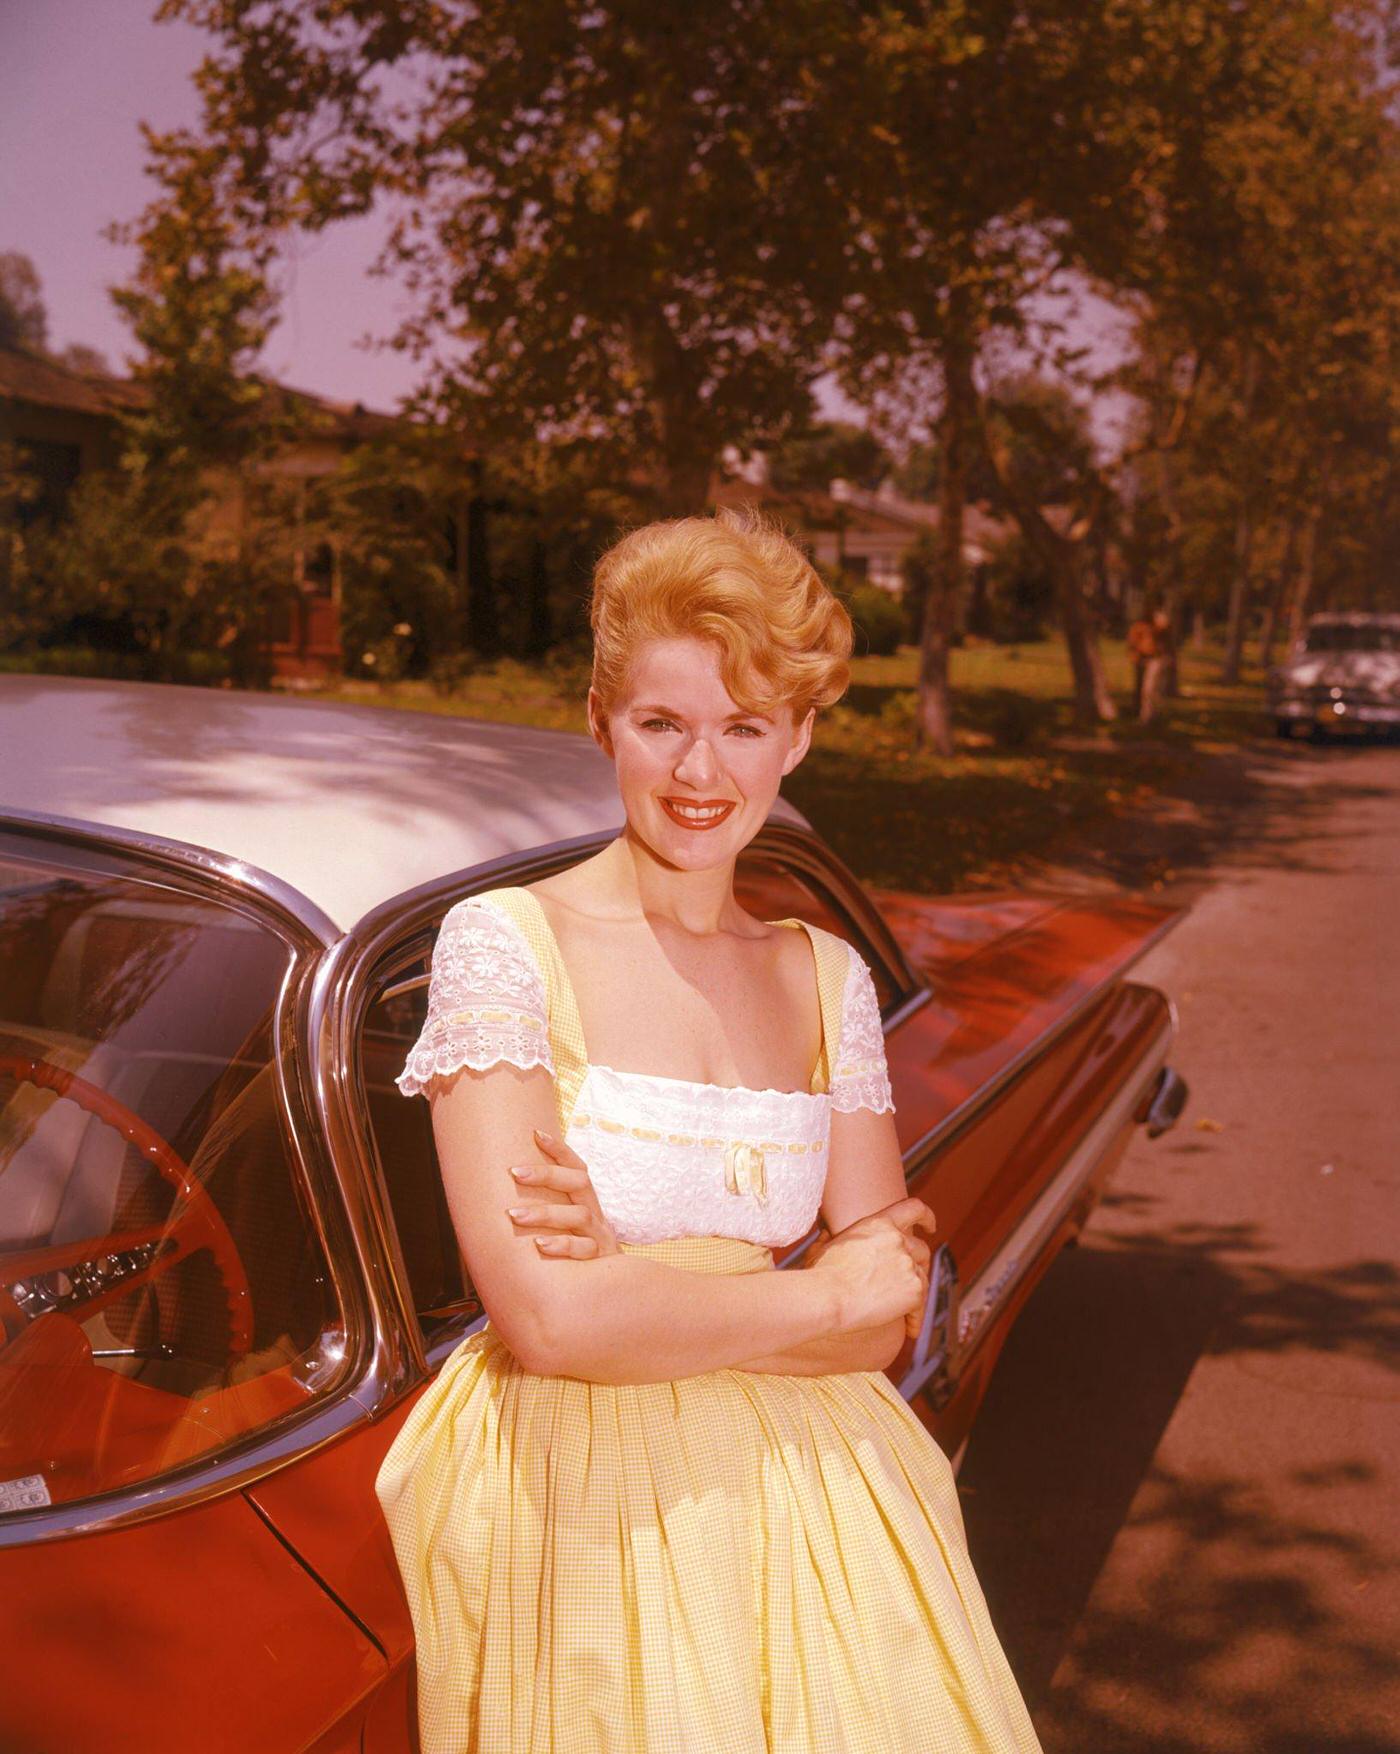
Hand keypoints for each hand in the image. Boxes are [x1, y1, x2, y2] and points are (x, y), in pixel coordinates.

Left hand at [506, 1128, 621, 1259]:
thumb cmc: (581, 1256)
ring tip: (515, 1215)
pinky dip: (562, 1245)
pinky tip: (540, 1245)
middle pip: (579, 1183)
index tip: (535, 1133)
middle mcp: (595, 1215)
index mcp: (587, 1203)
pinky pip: (583, 1249)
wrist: (615, 1292)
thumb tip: (509, 1198)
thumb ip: (550, 1212)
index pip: (577, 1168)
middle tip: (514, 1171)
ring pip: (578, 1215)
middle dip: (547, 1174)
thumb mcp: (570, 1230)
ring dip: (545, 1213)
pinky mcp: (600, 1260)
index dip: (560, 1150)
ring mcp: (600, 1237)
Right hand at [809, 1196, 935, 1334]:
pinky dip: (917, 1317)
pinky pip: (922, 1304)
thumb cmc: (819, 1274)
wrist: (828, 1296)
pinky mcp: (914, 1289)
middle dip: (920, 1264)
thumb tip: (826, 1234)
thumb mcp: (827, 1245)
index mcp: (878, 1224)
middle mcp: (897, 1240)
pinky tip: (910, 1330)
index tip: (931, 1227)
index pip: (912, 1209)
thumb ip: (833, 1237)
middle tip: (911, 1280)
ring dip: (915, 1293)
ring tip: (906, 1312)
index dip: (926, 1217)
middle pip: (921, 1249)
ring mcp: (908, 1264)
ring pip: (923, 1277)